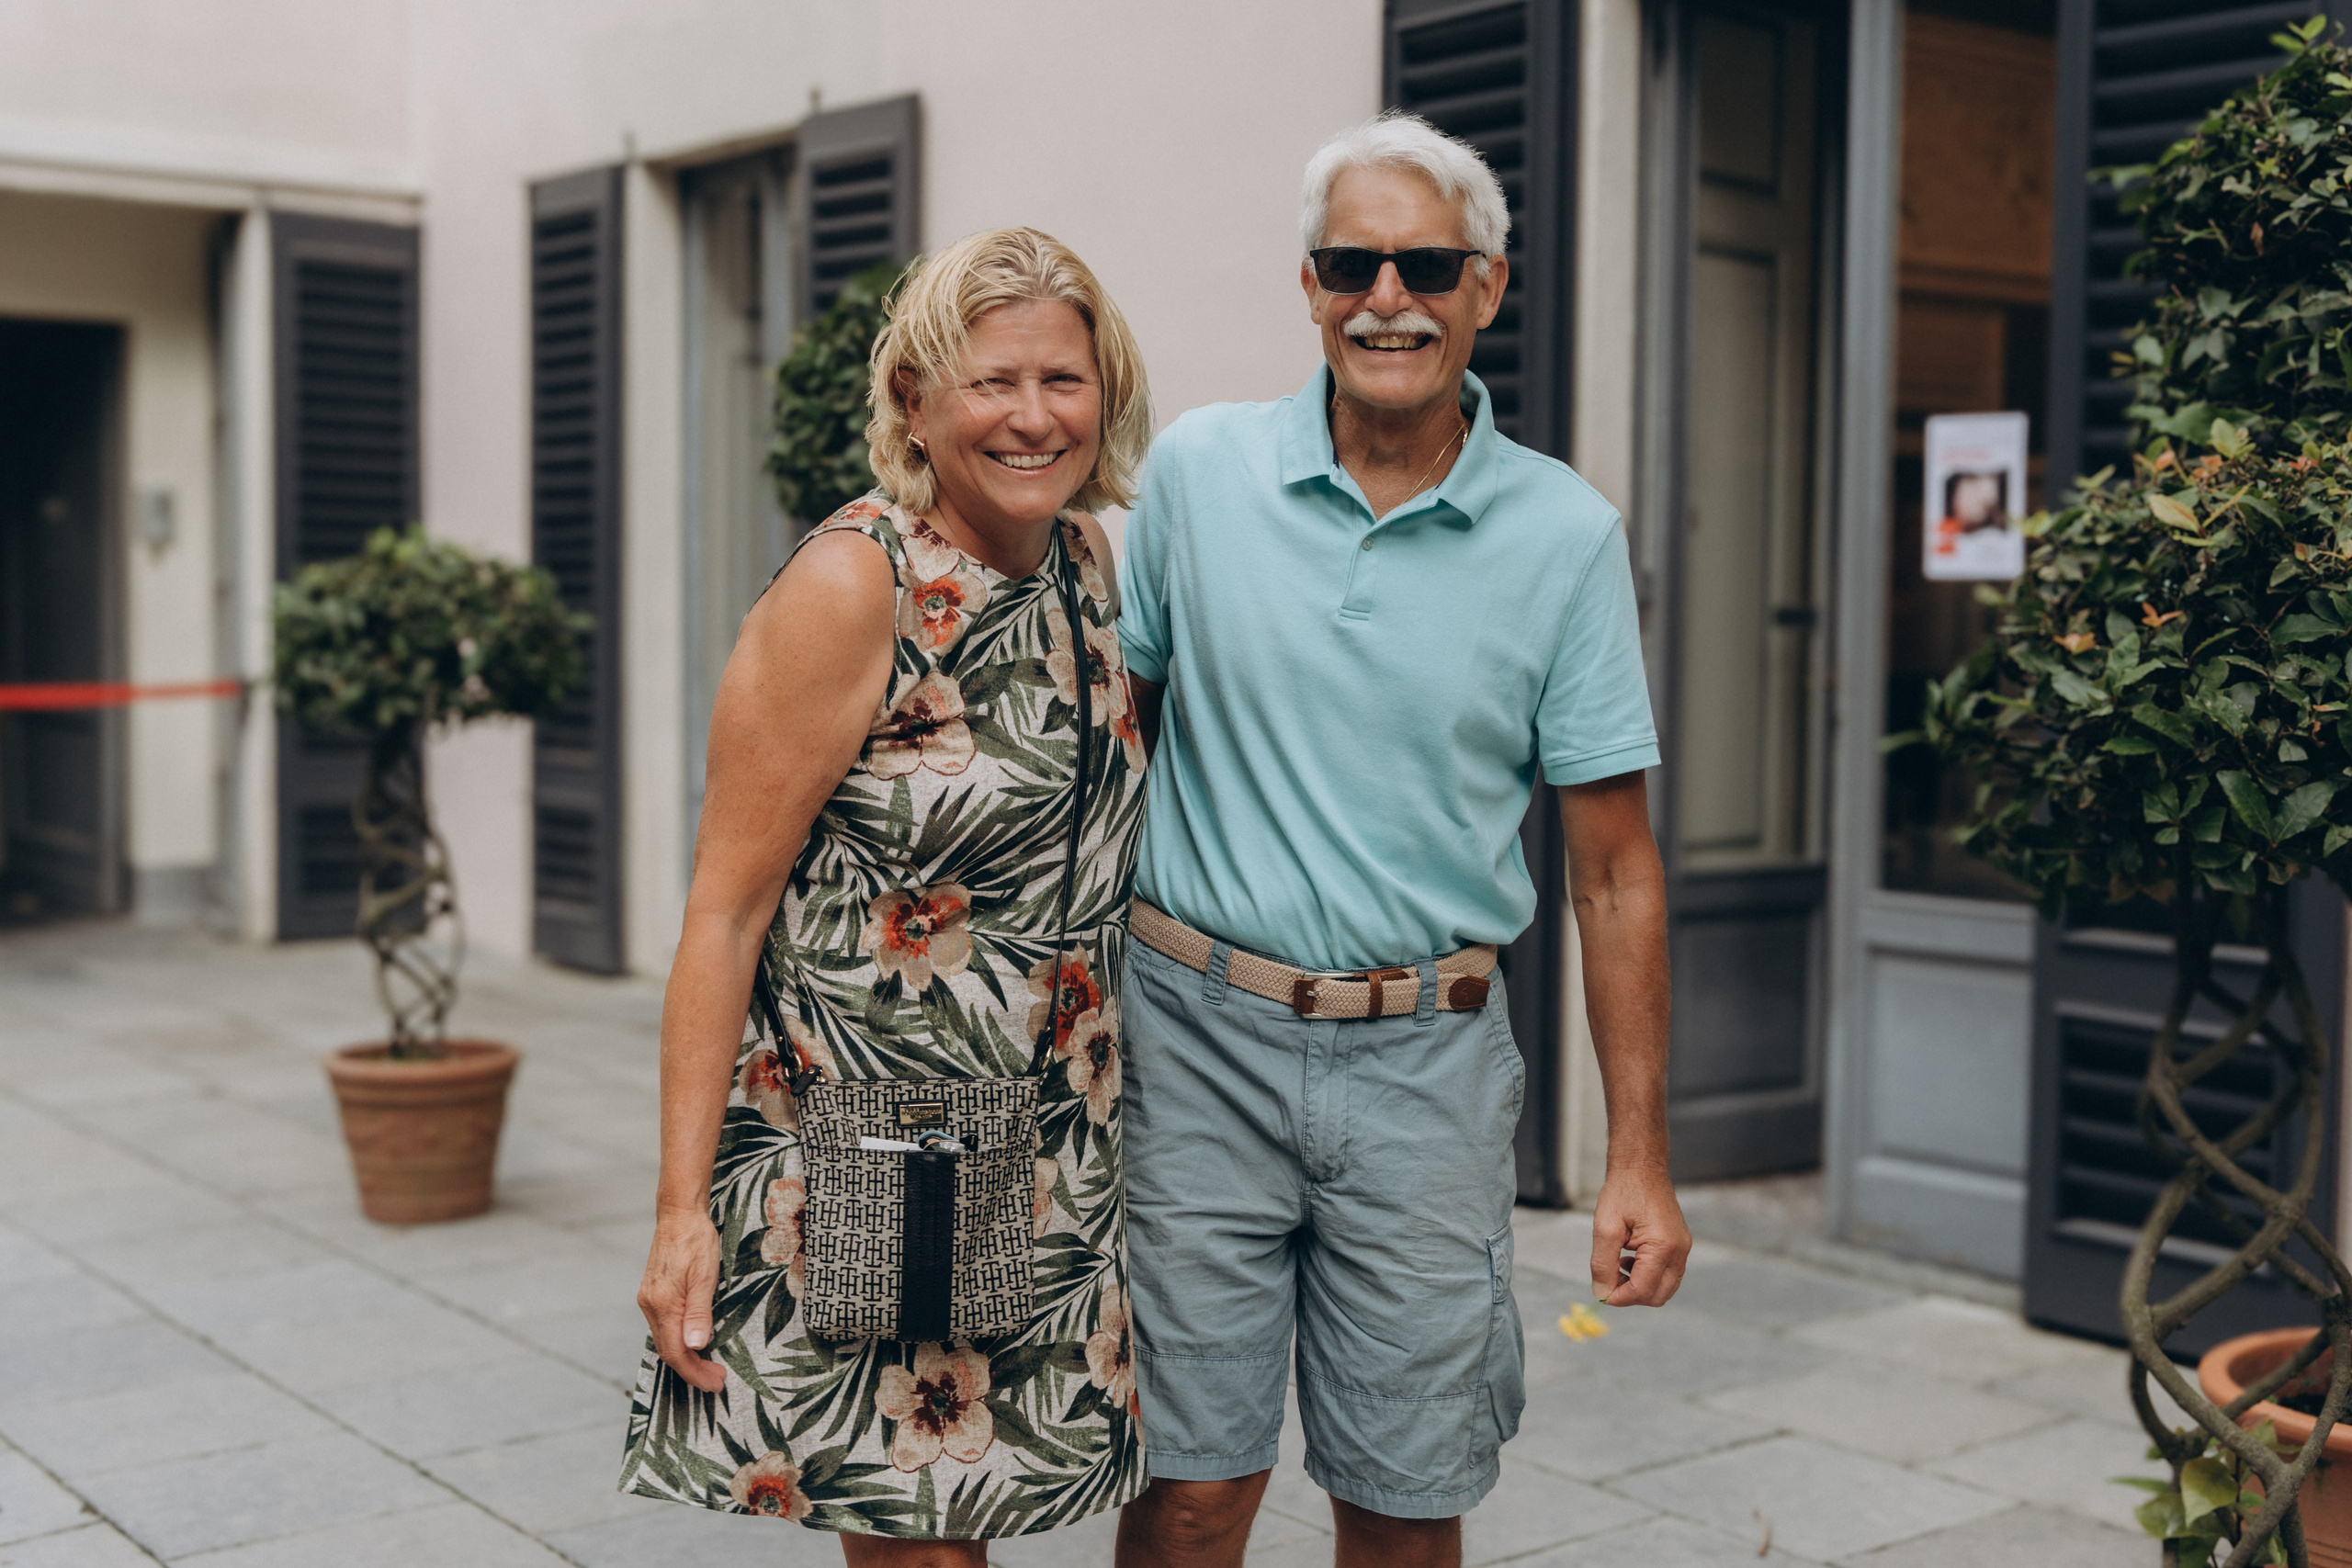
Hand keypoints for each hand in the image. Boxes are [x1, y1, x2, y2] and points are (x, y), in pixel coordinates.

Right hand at [639, 1207, 727, 1391]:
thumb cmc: (696, 1241)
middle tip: (717, 1379)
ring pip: (665, 1340)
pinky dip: (679, 1340)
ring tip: (710, 1366)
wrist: (679, 1215)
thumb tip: (696, 1346)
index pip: (676, 1352)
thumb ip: (699, 1313)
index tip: (715, 1383)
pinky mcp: (652, 1294)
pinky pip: (664, 1327)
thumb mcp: (705, 1277)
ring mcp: (649, 1300)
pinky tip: (695, 1342)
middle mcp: (650, 1305)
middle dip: (693, 1370)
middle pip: (668, 1351)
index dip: (695, 1373)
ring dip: (687, 1357)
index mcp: (663, 1304)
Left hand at [1589, 1165, 1689, 1306]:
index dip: (1619, 1297)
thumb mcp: (1605, 1228)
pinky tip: (1629, 1259)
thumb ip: (1603, 1264)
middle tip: (1609, 1279)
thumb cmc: (1623, 1191)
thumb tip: (1602, 1293)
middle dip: (1631, 1295)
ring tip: (1618, 1264)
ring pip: (1664, 1288)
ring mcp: (1683, 1248)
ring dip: (1639, 1286)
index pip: (1643, 1290)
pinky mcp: (1680, 1245)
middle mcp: (1679, 1251)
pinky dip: (1647, 1275)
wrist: (1641, 1167)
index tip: (1601, 1291)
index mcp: (1663, 1246)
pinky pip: (1667, 1274)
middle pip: (1658, 1296)